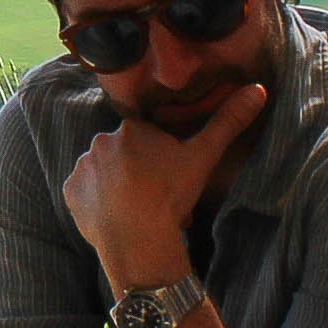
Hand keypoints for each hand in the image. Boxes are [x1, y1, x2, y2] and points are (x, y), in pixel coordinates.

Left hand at [59, 80, 265, 286]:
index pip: (146, 139)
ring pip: (103, 173)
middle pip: (124, 156)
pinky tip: (115, 216)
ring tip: (136, 210)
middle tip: (157, 198)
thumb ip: (227, 122)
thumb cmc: (172, 195)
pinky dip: (96, 202)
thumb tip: (258, 89)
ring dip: (116, 186)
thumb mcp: (203, 157)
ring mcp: (81, 167)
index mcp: (131, 129)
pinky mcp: (69, 193)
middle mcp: (100, 141)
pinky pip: (83, 193)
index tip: (170, 180)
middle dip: (138, 173)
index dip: (161, 160)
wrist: (140, 238)